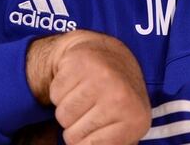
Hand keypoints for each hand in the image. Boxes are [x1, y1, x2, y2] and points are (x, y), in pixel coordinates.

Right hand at [27, 30, 150, 144]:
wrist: (110, 54)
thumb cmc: (117, 96)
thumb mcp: (125, 126)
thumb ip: (112, 144)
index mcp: (135, 119)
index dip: (86, 141)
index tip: (96, 129)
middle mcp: (120, 97)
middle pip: (73, 135)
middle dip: (76, 126)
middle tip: (90, 109)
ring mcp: (100, 77)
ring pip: (61, 115)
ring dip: (67, 109)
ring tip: (85, 95)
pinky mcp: (79, 62)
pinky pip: (55, 94)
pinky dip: (61, 92)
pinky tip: (77, 82)